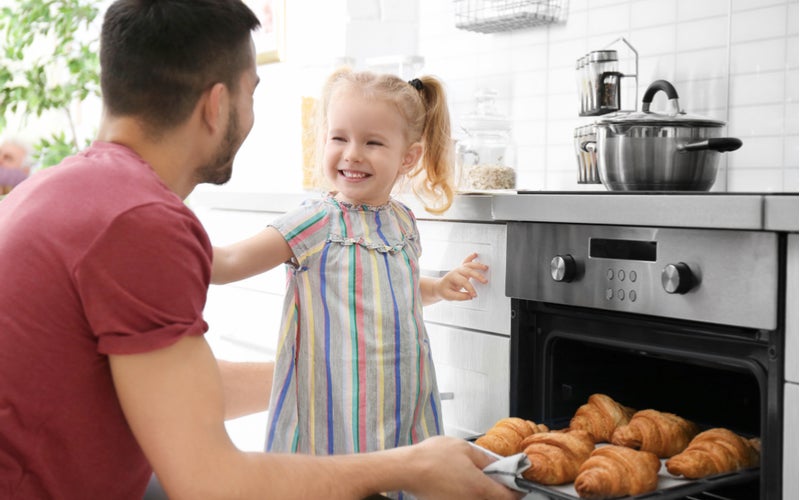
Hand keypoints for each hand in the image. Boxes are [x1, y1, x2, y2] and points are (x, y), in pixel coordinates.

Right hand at [406, 436, 522, 499]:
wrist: (407, 469)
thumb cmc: (432, 457)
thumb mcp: (465, 449)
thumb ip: (486, 459)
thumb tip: (499, 464)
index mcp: (480, 489)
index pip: (510, 497)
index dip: (518, 489)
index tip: (519, 483)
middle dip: (502, 492)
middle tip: (500, 479)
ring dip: (486, 493)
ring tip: (479, 478)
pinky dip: (471, 494)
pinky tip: (464, 483)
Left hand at [434, 253, 488, 301]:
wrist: (440, 287)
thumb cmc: (444, 290)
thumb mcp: (449, 296)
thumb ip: (460, 297)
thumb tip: (469, 296)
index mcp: (452, 277)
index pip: (463, 281)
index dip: (470, 288)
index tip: (474, 294)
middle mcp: (456, 271)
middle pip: (468, 271)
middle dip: (477, 276)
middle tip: (484, 281)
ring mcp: (459, 269)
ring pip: (469, 264)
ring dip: (478, 265)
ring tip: (486, 268)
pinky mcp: (462, 269)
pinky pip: (466, 261)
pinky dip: (471, 257)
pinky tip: (475, 254)